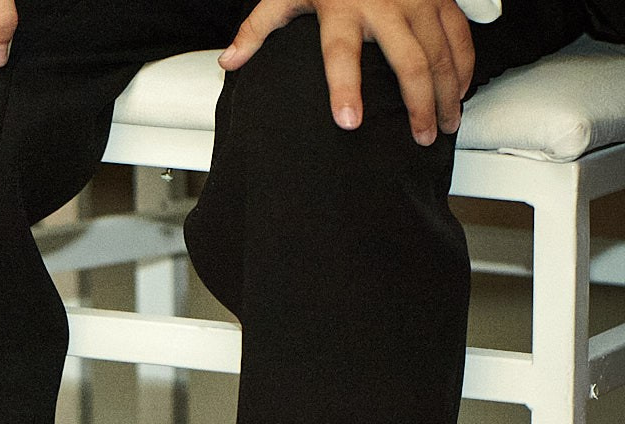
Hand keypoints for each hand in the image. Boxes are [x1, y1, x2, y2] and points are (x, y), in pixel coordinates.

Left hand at [220, 0, 472, 145]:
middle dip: (418, 104)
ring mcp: (418, 0)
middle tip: (420, 139)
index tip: (349, 122)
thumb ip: (258, 27)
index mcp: (342, 7)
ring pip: (441, 52)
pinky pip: (459, 34)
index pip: (341, 54)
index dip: (344, 88)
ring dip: (447, 92)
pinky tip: (460, 92)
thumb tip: (229, 61)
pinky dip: (465, 64)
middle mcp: (386, 4)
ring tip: (445, 126)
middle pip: (409, 62)